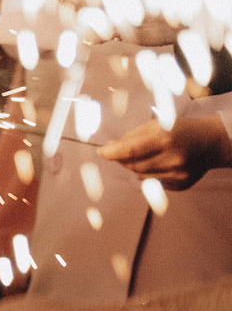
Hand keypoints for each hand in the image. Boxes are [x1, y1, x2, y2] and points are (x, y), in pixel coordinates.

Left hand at [102, 112, 231, 190]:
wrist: (209, 142)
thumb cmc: (178, 130)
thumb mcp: (155, 125)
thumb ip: (131, 137)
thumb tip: (108, 148)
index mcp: (164, 139)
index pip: (130, 150)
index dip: (112, 153)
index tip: (101, 152)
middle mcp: (172, 158)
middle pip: (133, 165)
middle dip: (122, 159)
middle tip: (120, 152)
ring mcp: (178, 174)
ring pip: (141, 176)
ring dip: (135, 167)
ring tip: (144, 156)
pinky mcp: (181, 184)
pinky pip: (154, 182)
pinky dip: (150, 174)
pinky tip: (160, 163)